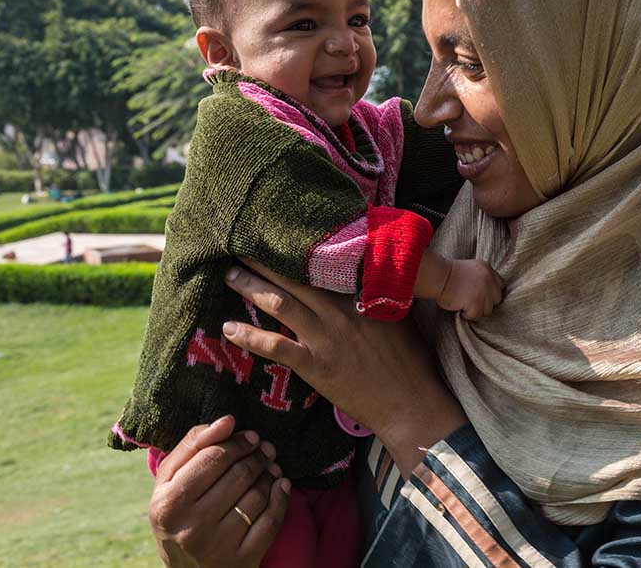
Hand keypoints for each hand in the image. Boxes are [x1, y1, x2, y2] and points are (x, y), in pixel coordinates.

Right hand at [148, 415, 289, 567]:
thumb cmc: (178, 515)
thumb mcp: (170, 482)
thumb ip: (193, 446)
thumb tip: (227, 420)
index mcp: (168, 504)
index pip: (213, 457)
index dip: (238, 442)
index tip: (251, 436)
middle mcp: (191, 527)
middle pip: (239, 474)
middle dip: (258, 456)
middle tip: (265, 449)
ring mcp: (218, 547)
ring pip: (257, 495)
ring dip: (270, 474)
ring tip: (270, 466)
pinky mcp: (242, 561)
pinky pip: (272, 520)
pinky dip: (281, 497)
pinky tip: (281, 485)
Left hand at [222, 259, 467, 473]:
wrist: (410, 403)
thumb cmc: (411, 362)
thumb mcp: (402, 317)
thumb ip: (382, 295)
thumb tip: (371, 275)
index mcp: (361, 296)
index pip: (325, 264)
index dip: (300, 250)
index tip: (281, 236)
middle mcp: (339, 311)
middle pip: (294, 278)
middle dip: (265, 261)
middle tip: (241, 246)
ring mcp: (325, 338)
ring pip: (280, 304)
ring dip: (251, 288)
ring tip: (230, 275)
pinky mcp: (315, 365)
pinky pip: (275, 347)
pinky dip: (250, 336)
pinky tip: (229, 328)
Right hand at [437, 259, 503, 319]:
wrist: (438, 276)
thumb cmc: (447, 274)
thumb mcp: (469, 268)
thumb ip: (480, 278)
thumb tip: (483, 293)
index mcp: (487, 268)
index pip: (499, 285)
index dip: (491, 293)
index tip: (482, 296)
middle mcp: (489, 279)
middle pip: (497, 299)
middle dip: (486, 303)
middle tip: (472, 303)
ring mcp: (484, 292)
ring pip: (488, 310)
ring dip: (476, 310)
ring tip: (464, 305)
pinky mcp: (477, 303)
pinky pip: (476, 315)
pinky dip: (468, 315)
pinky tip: (460, 308)